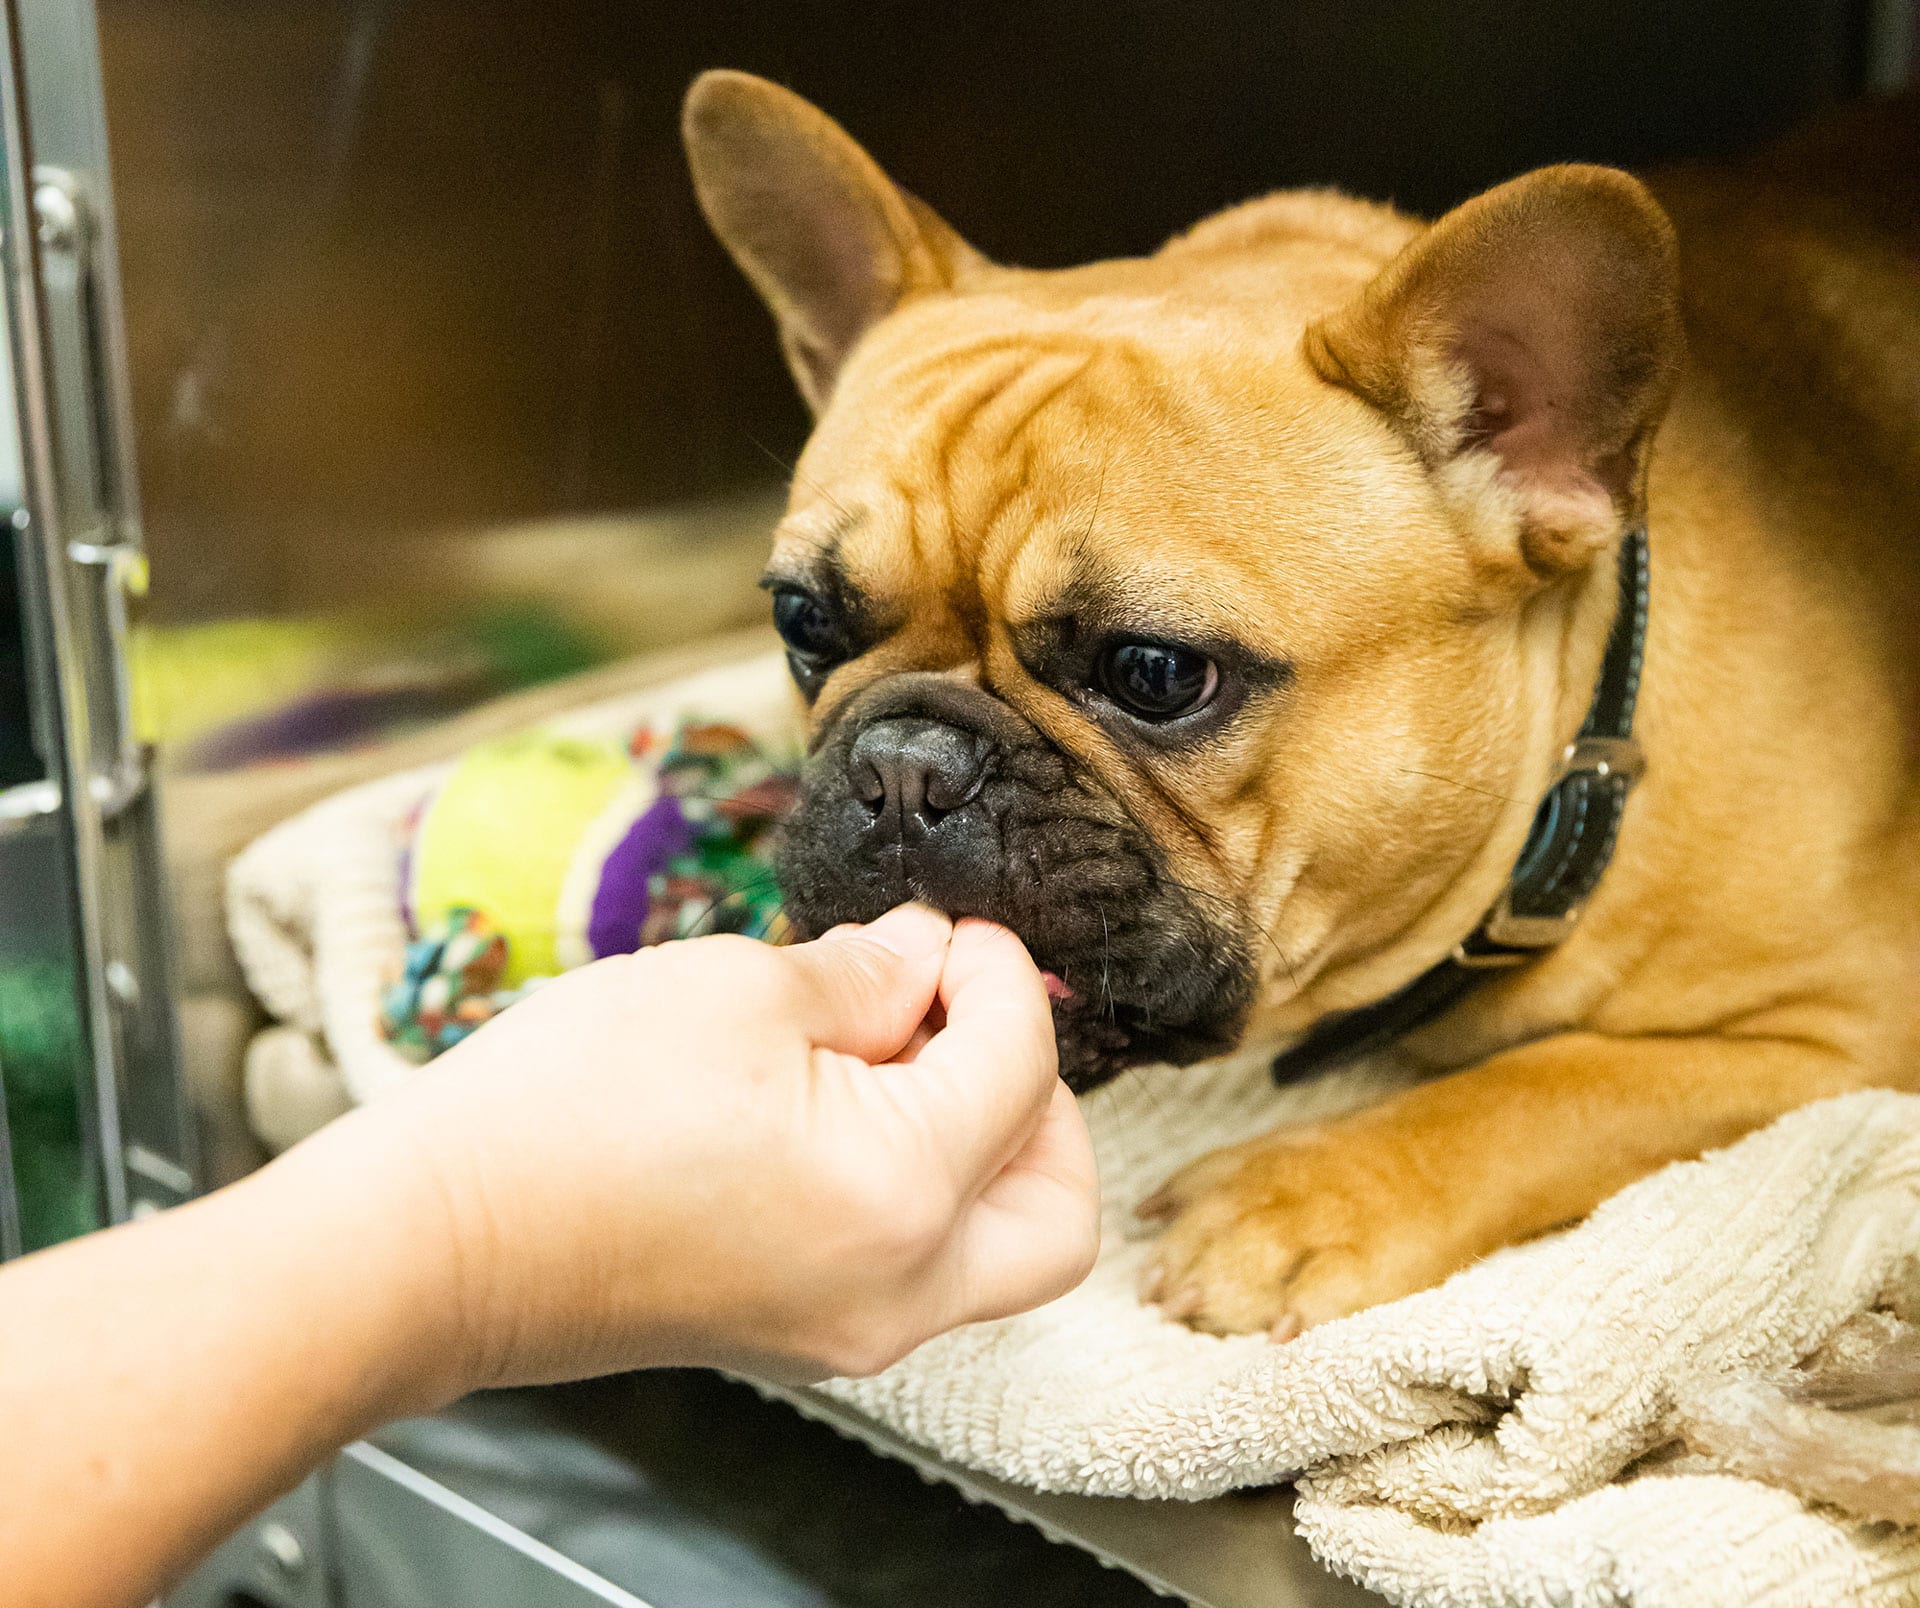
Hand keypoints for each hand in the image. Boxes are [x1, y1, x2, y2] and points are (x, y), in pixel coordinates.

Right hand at [327, 905, 1097, 1391]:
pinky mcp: (801, 1334)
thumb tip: (927, 957)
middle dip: (1038, 1095)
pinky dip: (917, 1183)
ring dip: (979, 1142)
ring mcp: (850, 1329)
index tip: (959, 930)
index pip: (1022, 1068)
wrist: (436, 1240)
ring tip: (891, 1048)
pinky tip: (840, 1100)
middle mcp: (899, 1289)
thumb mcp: (735, 990)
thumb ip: (867, 972)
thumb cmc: (563, 1112)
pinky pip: (916, 1264)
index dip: (1001, 974)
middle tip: (968, 1013)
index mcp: (902, 1194)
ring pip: (995, 1246)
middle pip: (1055, 1204)